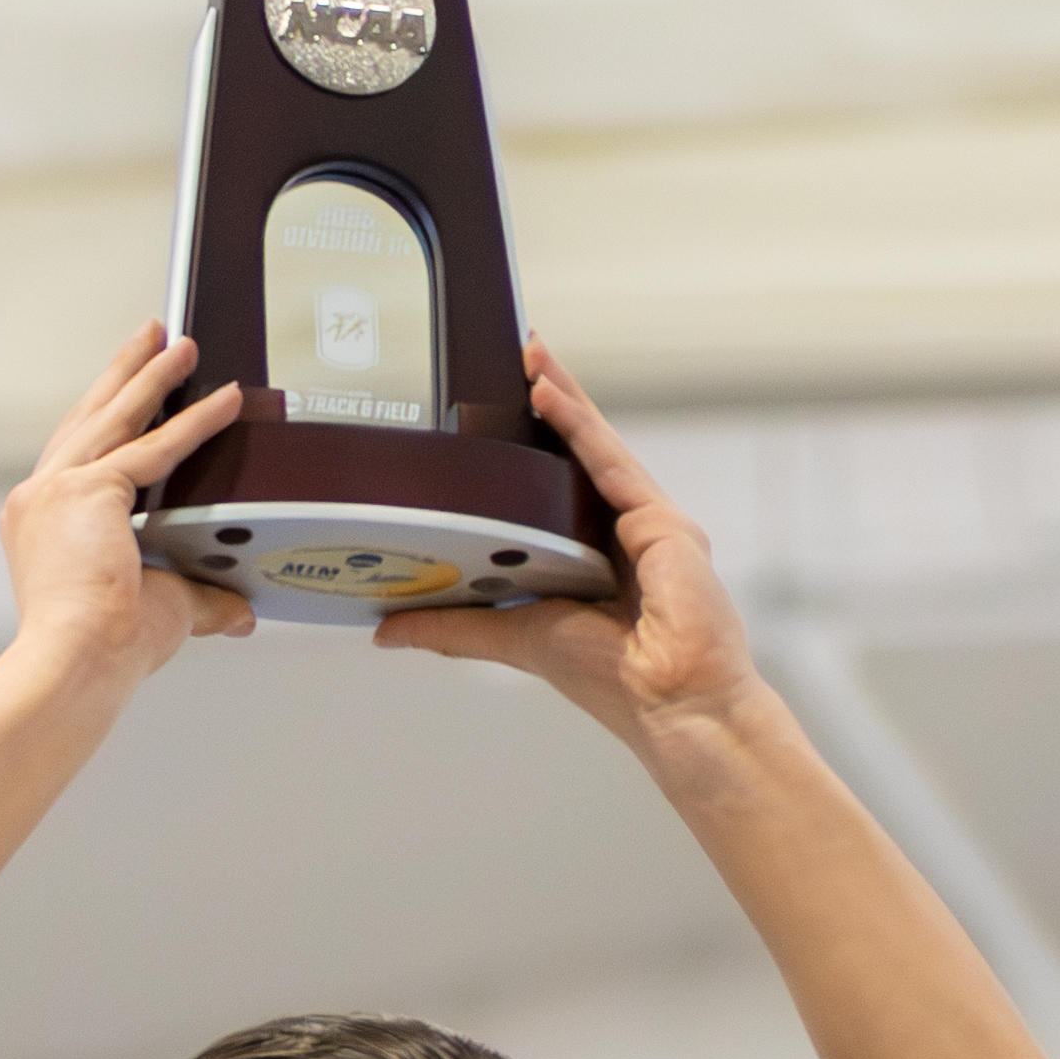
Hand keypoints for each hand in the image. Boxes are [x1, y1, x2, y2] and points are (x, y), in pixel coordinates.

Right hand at [3, 323, 250, 675]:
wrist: (76, 661)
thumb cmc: (104, 648)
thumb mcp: (162, 612)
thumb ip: (201, 601)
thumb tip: (240, 613)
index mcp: (47, 524)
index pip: (86, 456)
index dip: (111, 419)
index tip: (131, 389)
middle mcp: (41, 499)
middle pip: (89, 418)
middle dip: (123, 374)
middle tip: (150, 336)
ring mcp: (56, 490)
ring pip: (115, 417)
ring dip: (152, 376)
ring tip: (180, 342)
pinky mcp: (86, 491)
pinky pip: (154, 447)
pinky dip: (194, 421)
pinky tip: (226, 398)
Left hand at [380, 343, 757, 743]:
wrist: (672, 706)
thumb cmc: (616, 682)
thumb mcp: (515, 638)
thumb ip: (455, 625)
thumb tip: (387, 629)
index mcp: (597, 558)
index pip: (559, 484)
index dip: (532, 440)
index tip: (499, 398)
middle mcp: (628, 535)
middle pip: (580, 453)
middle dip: (548, 400)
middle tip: (514, 352)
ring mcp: (651, 526)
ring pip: (597, 447)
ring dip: (561, 396)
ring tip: (527, 352)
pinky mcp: (666, 525)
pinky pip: (612, 463)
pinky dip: (578, 426)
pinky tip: (547, 393)